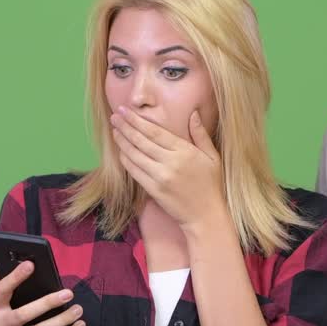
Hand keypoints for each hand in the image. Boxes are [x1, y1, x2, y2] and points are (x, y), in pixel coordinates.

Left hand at [110, 106, 224, 229]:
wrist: (205, 215)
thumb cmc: (210, 185)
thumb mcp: (212, 157)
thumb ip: (201, 134)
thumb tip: (193, 113)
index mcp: (184, 152)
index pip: (155, 132)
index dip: (137, 120)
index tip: (125, 110)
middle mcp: (170, 163)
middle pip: (141, 141)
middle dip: (125, 126)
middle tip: (114, 116)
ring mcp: (160, 177)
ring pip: (134, 155)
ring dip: (122, 141)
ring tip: (114, 130)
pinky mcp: (153, 190)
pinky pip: (134, 171)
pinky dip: (125, 159)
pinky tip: (121, 150)